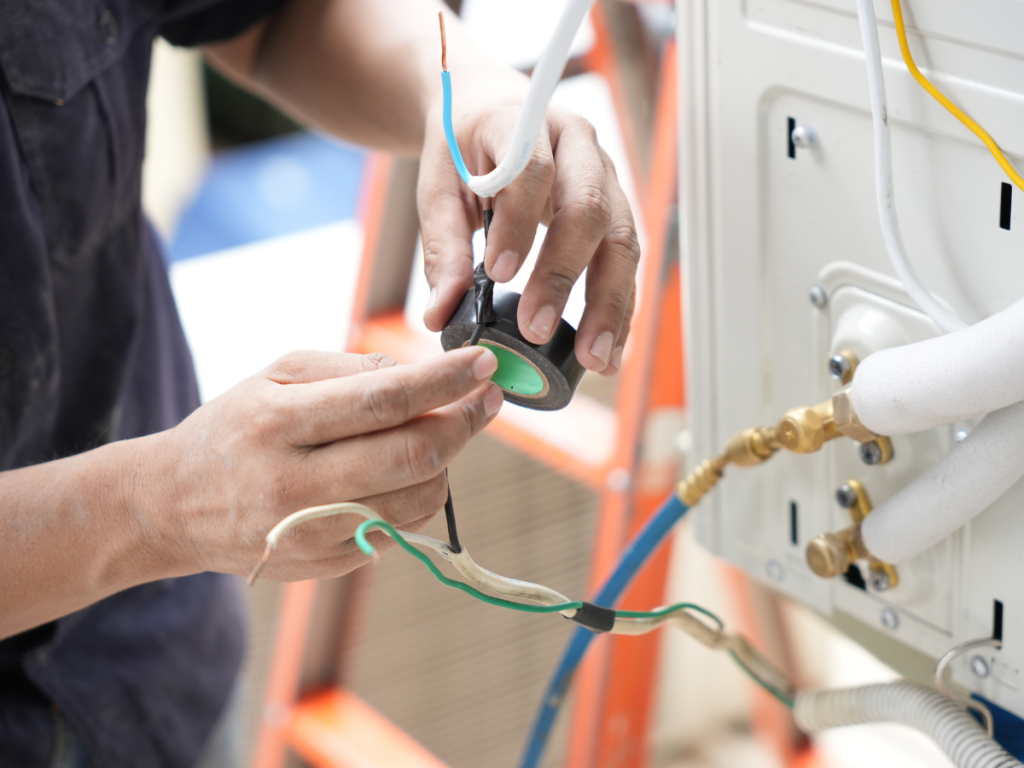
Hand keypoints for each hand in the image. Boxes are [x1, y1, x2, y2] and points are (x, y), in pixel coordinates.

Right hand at [144, 347, 501, 580]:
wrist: (175, 505)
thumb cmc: (236, 426)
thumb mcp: (277, 375)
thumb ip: (351, 369)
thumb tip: (424, 375)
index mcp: (278, 424)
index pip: (382, 401)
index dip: (444, 382)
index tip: (484, 364)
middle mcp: (294, 484)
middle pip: (411, 456)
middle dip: (464, 422)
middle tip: (486, 398)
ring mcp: (311, 533)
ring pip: (418, 499)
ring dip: (447, 461)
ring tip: (440, 433)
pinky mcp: (327, 565)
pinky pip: (402, 529)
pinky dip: (420, 495)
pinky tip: (405, 472)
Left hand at [418, 67, 639, 375]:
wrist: (489, 109)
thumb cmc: (464, 147)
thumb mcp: (438, 186)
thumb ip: (443, 247)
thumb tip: (442, 314)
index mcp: (524, 123)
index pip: (532, 170)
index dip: (518, 223)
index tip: (497, 274)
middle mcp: (578, 145)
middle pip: (588, 209)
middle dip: (565, 276)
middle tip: (536, 331)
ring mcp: (605, 176)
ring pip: (621, 239)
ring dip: (609, 304)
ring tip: (595, 358)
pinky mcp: (615, 209)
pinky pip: (627, 260)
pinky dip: (620, 307)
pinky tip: (611, 349)